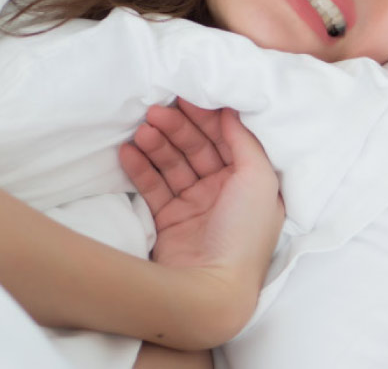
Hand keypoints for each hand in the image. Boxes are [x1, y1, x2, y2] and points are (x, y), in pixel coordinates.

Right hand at [119, 100, 284, 311]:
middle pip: (197, 148)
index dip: (207, 117)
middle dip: (177, 127)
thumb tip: (231, 109)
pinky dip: (140, 167)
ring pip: (172, 164)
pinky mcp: (168, 220)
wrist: (210, 291)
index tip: (186, 96)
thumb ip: (245, 141)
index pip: (227, 139)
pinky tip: (128, 151)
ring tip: (141, 130)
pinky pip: (152, 186)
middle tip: (155, 110)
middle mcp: (224, 192)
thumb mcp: (259, 180)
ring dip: (157, 144)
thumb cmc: (243, 234)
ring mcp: (194, 207)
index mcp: (250, 183)